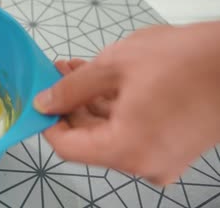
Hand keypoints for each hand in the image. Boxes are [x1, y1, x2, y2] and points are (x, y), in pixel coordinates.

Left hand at [34, 21, 219, 184]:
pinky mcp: (173, 147)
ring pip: (110, 133)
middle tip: (58, 74)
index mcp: (125, 150)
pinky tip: (102, 81)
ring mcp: (161, 159)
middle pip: (89, 140)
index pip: (67, 148)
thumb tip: (44, 103)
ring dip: (90, 103)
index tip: (41, 100)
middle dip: (70, 106)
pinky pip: (132, 131)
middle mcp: (142, 164)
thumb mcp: (114, 66)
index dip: (48, 122)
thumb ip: (72, 88)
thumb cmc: (183, 60)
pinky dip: (115, 109)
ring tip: (75, 70)